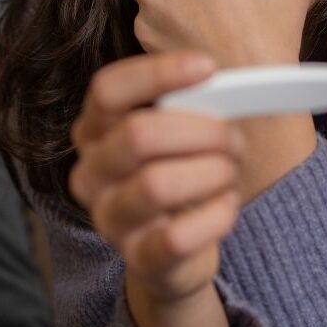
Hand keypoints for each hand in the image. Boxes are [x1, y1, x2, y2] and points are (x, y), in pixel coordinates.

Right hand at [68, 50, 243, 302]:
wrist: (176, 249)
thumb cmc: (180, 171)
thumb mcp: (176, 131)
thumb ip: (190, 103)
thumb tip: (227, 86)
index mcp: (95, 129)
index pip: (108, 90)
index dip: (157, 73)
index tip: (207, 67)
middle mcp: (92, 172)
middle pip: (138, 134)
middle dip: (201, 130)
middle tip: (234, 139)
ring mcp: (109, 218)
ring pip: (157, 184)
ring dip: (212, 172)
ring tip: (229, 172)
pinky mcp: (138, 258)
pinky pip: (178, 236)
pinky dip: (216, 215)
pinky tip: (226, 205)